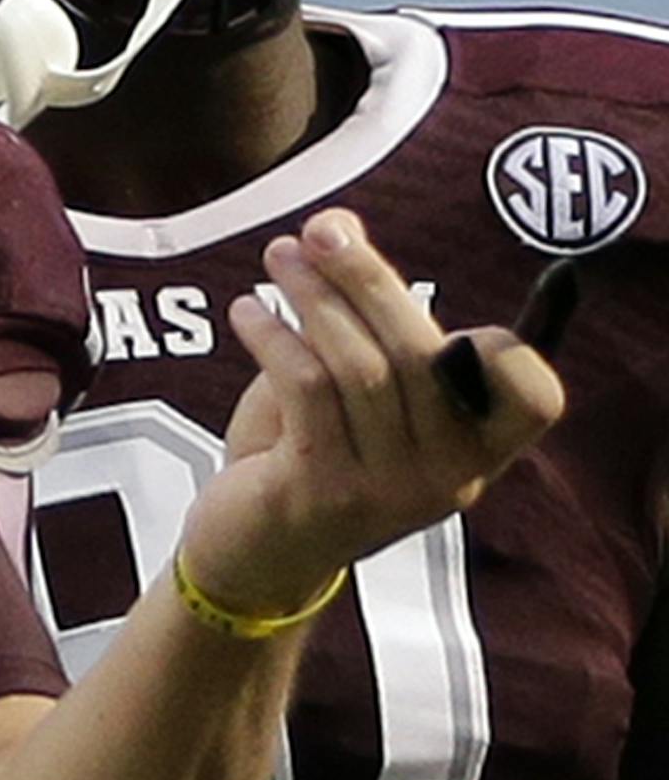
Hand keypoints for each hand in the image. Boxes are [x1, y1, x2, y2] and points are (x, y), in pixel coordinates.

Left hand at [181, 208, 562, 616]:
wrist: (255, 554)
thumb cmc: (311, 453)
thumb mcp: (357, 396)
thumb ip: (363, 323)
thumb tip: (338, 225)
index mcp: (477, 449)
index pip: (534, 399)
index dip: (504, 345)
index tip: (438, 291)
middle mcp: (448, 474)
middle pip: (422, 354)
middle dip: (369, 278)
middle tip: (322, 229)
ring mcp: (388, 488)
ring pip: (359, 366)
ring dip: (313, 298)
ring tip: (278, 257)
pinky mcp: (322, 489)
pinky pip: (306, 388)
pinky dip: (273, 337)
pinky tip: (246, 312)